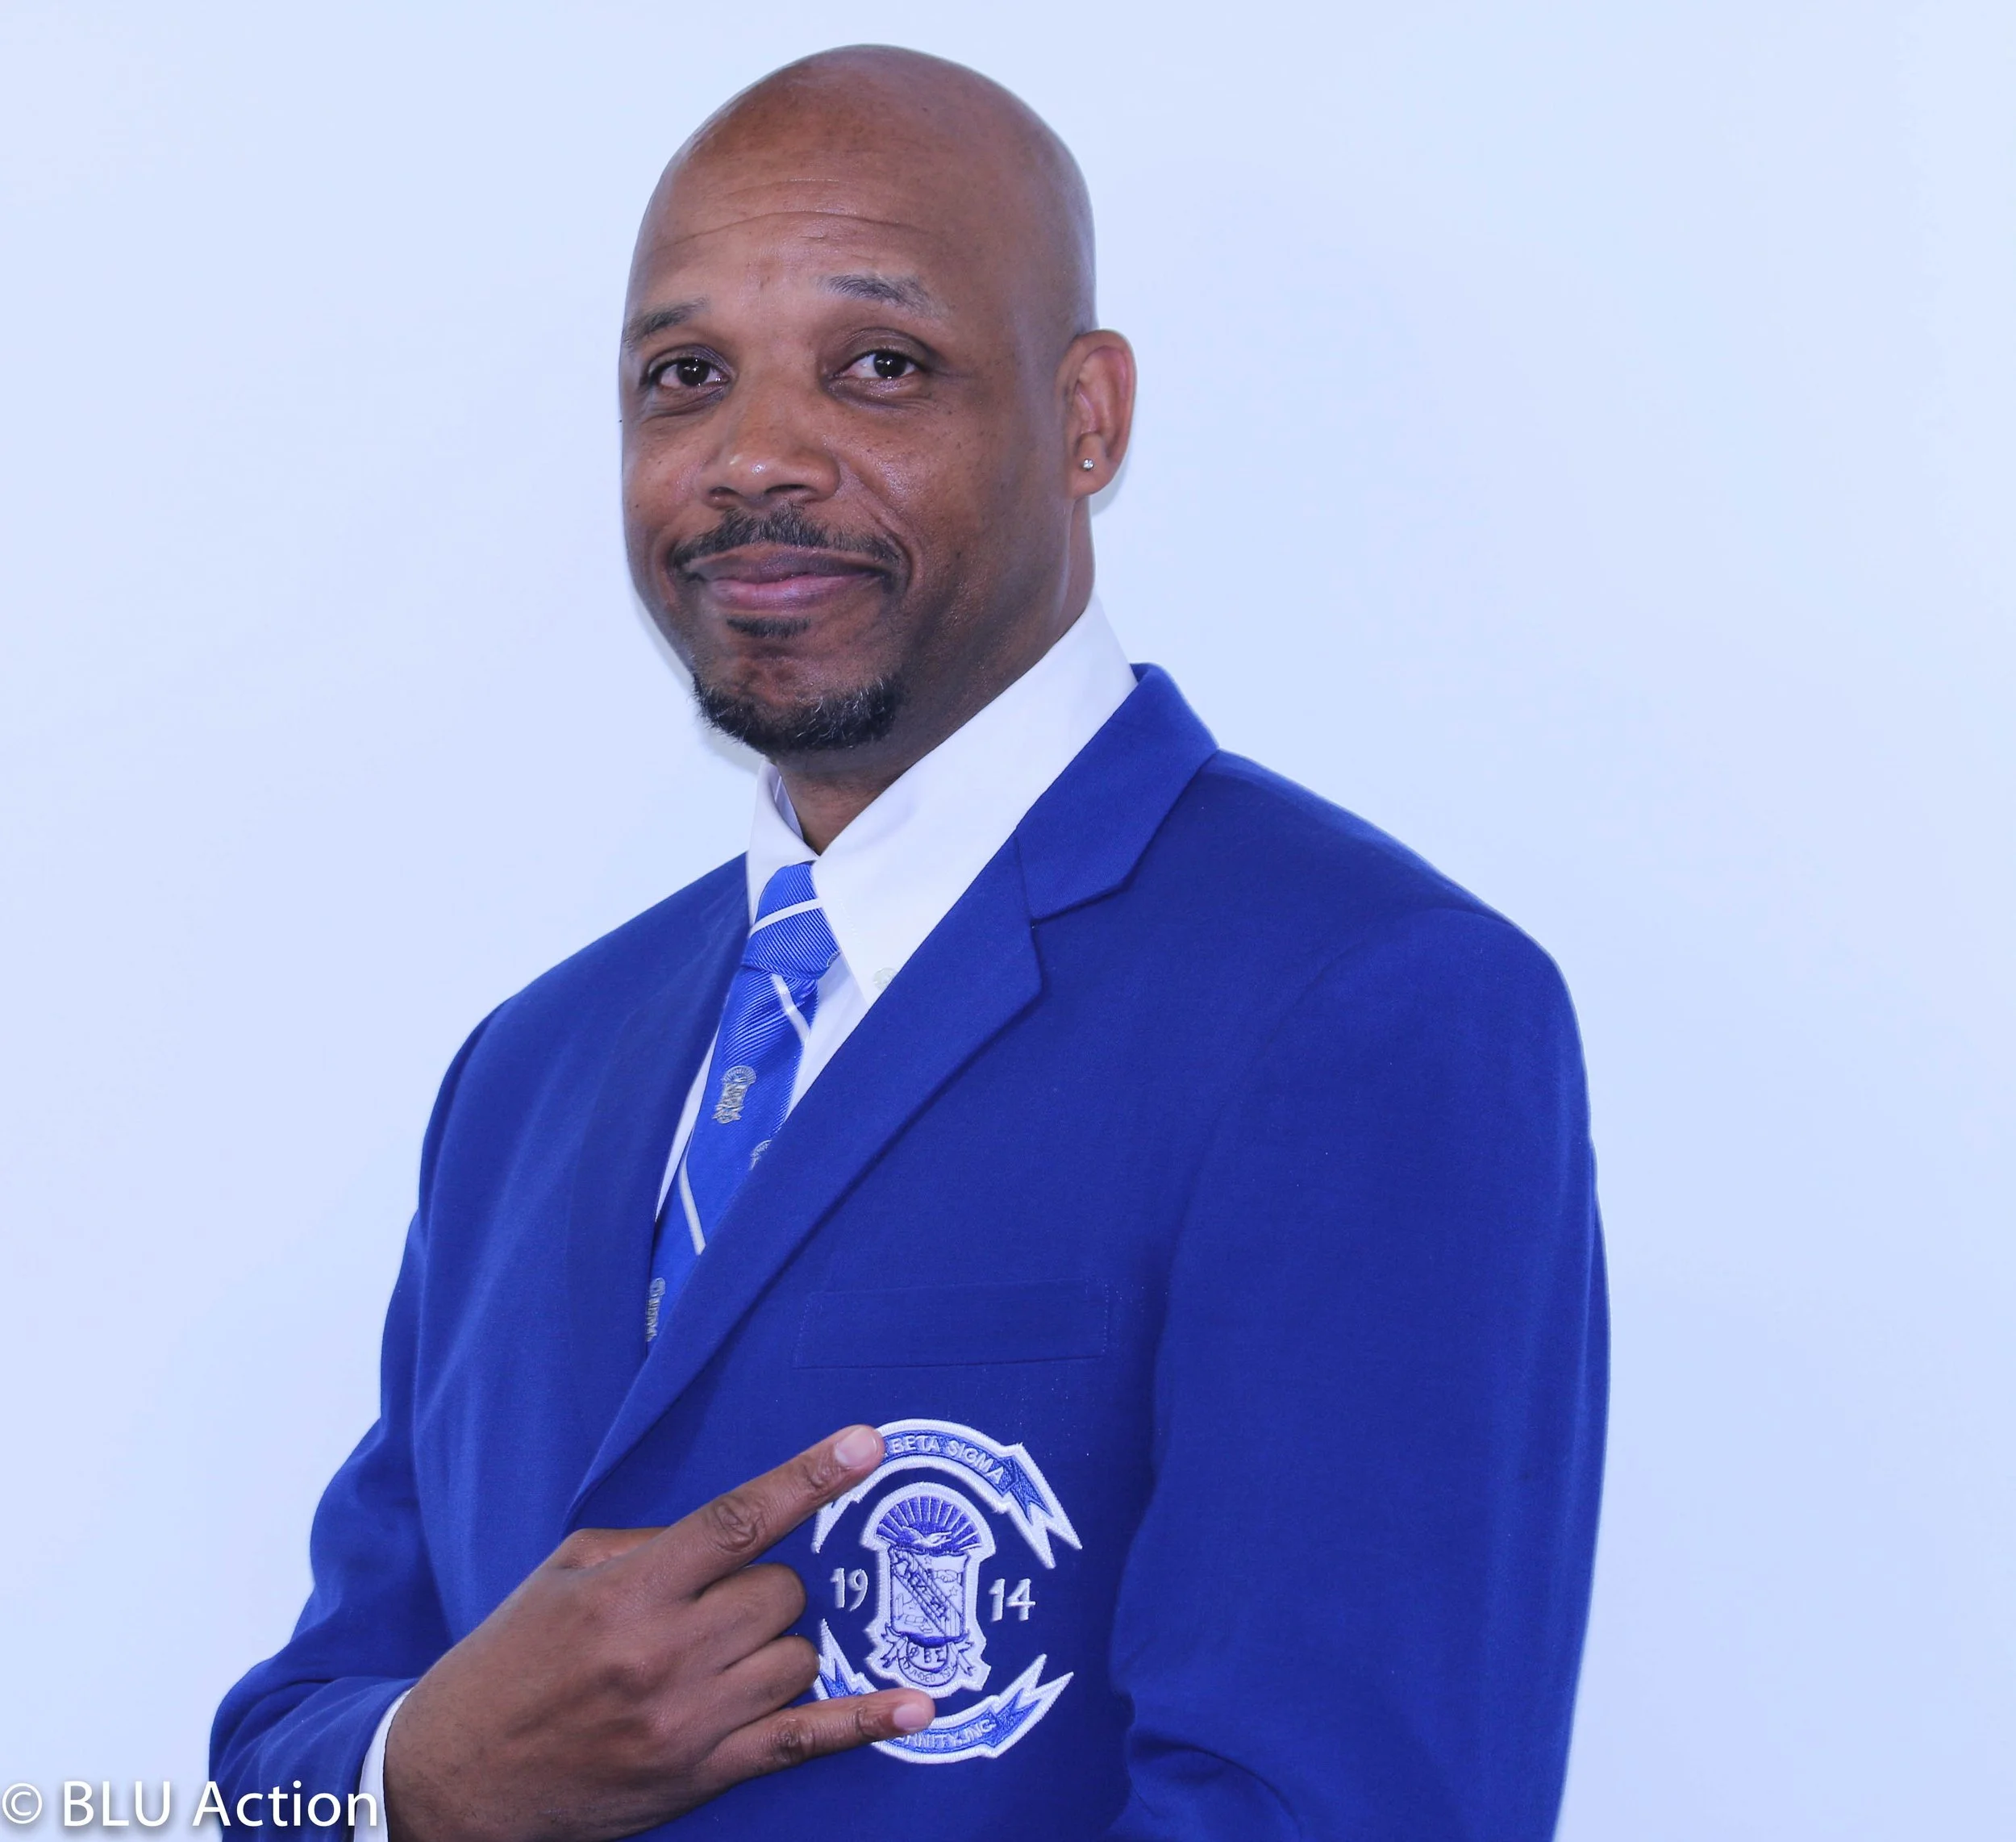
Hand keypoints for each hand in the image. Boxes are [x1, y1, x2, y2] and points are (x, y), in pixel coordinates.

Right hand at [382, 1426, 930, 1841]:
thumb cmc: (512, 1661)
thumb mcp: (565, 1575)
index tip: (867, 1443)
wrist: (455, 1778)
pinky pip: (805, 1740)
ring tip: (722, 1657)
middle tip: (715, 1607)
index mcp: (630, 1593)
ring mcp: (690, 1722)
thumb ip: (654, 1546)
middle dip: (764, 1589)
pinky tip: (917, 1703)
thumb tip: (736, 1532)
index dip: (809, 1477)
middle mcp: (666, 1655)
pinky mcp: (704, 1776)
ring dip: (779, 1646)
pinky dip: (865, 1720)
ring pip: (797, 1655)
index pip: (737, 1520)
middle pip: (780, 1592)